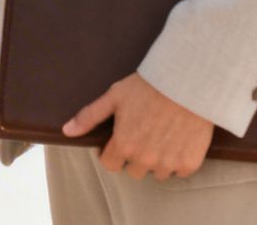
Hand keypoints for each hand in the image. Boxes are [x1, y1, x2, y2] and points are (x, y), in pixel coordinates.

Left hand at [62, 72, 213, 181]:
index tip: (119, 139)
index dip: (112, 151)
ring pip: (157, 173)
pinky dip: (178, 160)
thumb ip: (89, 117)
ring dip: (157, 160)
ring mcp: (168, 163)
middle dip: (135, 156)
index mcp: (123, 146)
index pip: (110, 164)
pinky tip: (178, 140)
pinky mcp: (189, 163)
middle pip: (134, 171)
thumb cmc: (147, 87)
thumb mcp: (113, 97)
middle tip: (143, 134)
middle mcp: (145, 159)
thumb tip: (67, 131)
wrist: (186, 83)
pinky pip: (179, 171)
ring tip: (161, 136)